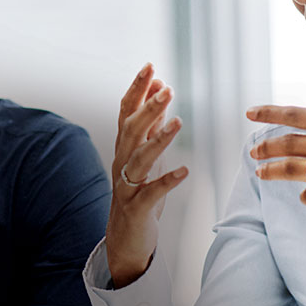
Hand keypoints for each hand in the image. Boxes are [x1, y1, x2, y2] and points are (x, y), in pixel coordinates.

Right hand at [103, 63, 187, 286]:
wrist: (125, 238)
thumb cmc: (138, 194)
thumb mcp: (145, 157)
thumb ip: (150, 126)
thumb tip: (159, 92)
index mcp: (124, 148)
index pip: (126, 112)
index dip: (137, 89)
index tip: (150, 67)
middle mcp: (121, 163)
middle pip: (130, 130)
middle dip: (148, 108)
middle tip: (166, 88)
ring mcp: (127, 186)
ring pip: (138, 158)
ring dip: (158, 139)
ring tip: (177, 122)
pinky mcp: (137, 208)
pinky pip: (151, 193)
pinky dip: (166, 182)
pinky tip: (184, 172)